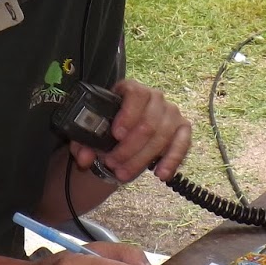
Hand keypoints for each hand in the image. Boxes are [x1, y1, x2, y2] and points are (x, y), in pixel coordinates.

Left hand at [71, 78, 190, 184]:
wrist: (124, 137)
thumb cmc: (108, 129)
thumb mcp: (91, 133)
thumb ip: (82, 143)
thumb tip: (84, 157)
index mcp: (131, 89)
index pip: (136, 94)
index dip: (128, 114)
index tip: (116, 134)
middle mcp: (155, 98)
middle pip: (148, 122)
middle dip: (129, 148)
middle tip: (112, 163)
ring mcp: (171, 113)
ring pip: (162, 136)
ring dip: (142, 159)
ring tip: (123, 174)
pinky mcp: (183, 130)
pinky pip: (183, 144)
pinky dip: (172, 160)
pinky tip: (160, 174)